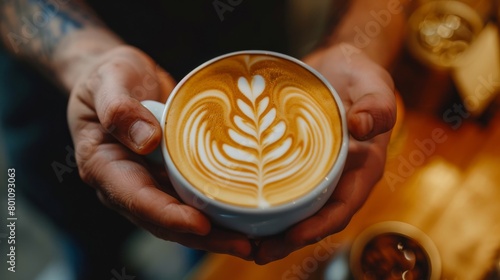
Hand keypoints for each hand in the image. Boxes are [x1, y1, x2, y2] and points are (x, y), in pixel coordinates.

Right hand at [67, 46, 252, 258]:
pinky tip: (247, 215)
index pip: (137, 200)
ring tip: (253, 241)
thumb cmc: (108, 77)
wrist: (119, 78)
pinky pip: (193, 199)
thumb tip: (148, 139)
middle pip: (165, 221)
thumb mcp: (108, 80)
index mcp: (104, 166)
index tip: (201, 224)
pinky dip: (218, 210)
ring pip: (183, 218)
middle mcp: (127, 184)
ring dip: (217, 232)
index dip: (169, 216)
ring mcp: (150, 183)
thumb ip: (119, 109)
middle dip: (204, 237)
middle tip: (243, 245)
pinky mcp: (170, 176)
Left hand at [254, 45, 396, 263]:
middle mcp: (336, 177)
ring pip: (292, 207)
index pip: (341, 208)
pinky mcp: (293, 159)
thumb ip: (377, 106)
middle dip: (286, 239)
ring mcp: (313, 170)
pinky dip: (260, 198)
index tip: (292, 237)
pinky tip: (235, 203)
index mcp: (360, 170)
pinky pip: (277, 183)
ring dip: (269, 227)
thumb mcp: (375, 85)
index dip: (318, 226)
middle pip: (312, 218)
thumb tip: (362, 127)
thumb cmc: (360, 76)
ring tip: (240, 239)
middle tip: (255, 252)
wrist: (338, 64)